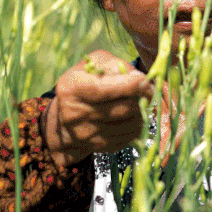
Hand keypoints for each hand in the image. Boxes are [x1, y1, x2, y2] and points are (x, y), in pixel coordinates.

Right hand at [43, 50, 152, 168]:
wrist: (64, 122)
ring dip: (141, 111)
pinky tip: (131, 116)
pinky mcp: (100, 147)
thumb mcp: (91, 66)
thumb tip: (136, 77)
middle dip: (141, 97)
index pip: (104, 89)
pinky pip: (130, 136)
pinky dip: (136, 124)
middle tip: (147, 90)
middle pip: (123, 107)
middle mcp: (77, 113)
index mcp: (72, 88)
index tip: (144, 80)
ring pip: (131, 123)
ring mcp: (88, 133)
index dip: (129, 85)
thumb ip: (113, 65)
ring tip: (137, 102)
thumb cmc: (81, 85)